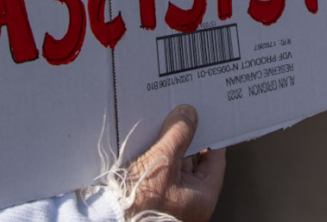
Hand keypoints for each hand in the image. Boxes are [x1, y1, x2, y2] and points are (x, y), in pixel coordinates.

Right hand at [125, 105, 225, 221]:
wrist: (111, 217)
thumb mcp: (163, 160)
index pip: (215, 159)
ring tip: (160, 132)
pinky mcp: (156, 201)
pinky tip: (148, 147)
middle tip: (180, 120)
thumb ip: (178, 135)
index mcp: (203, 197)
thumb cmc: (140, 203)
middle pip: (194, 162)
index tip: (205, 119)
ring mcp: (174, 203)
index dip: (210, 136)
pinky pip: (162, 175)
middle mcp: (191, 203)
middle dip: (186, 141)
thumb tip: (187, 115)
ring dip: (169, 150)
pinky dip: (158, 161)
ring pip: (176, 167)